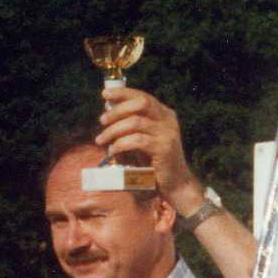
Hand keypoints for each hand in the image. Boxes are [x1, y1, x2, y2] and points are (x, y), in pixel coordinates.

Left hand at [94, 86, 203, 212]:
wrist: (175, 185)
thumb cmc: (155, 163)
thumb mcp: (144, 140)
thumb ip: (131, 127)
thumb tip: (108, 113)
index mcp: (164, 115)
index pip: (143, 97)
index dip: (123, 93)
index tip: (105, 94)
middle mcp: (168, 120)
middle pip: (141, 104)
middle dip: (117, 110)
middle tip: (102, 120)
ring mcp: (168, 133)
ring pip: (135, 122)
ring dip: (113, 130)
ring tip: (101, 140)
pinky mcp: (164, 148)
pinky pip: (137, 141)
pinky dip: (120, 144)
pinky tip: (113, 151)